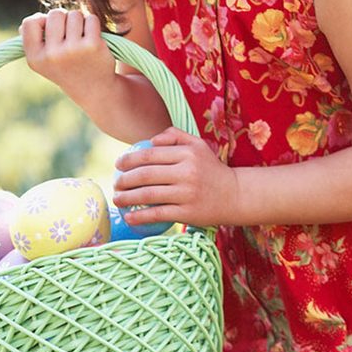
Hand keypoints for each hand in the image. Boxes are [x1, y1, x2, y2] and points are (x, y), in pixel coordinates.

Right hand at [20, 9, 116, 100]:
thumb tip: (31, 21)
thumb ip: (34, 41)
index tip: (51, 28)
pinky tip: (93, 39)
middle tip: (70, 34)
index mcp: (35, 58)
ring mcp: (72, 50)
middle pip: (55, 14)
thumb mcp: (44, 61)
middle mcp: (51, 55)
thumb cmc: (67, 69)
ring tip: (81, 38)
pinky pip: (91, 19)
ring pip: (74, 14)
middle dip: (64, 19)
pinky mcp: (92, 45)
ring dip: (80, 22)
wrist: (94, 90)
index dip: (41, 20)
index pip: (29, 23)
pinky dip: (93, 25)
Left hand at [112, 127, 239, 226]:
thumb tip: (150, 140)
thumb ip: (175, 135)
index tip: (118, 165)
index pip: (149, 155)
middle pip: (145, 175)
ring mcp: (187, 194)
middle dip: (124, 179)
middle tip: (115, 183)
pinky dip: (140, 216)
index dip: (129, 159)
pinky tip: (129, 217)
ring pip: (148, 195)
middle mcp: (187, 172)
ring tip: (117, 199)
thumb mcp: (198, 145)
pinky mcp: (188, 213)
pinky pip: (158, 214)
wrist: (236, 195)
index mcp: (186, 154)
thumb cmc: (211, 169)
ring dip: (127, 198)